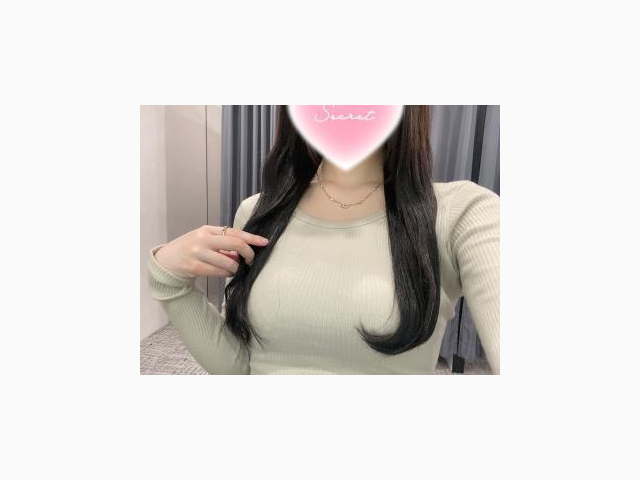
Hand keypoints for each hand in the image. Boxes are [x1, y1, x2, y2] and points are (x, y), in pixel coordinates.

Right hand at [153, 225, 268, 278]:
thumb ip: (222, 244)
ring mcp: (198, 253)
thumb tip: (243, 252)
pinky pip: (219, 272)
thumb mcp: (205, 241)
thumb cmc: (190, 250)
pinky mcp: (195, 267)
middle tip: (251, 260)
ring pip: (229, 262)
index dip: (252, 238)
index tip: (265, 242)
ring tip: (234, 269)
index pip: (235, 232)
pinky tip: (226, 273)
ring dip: (236, 268)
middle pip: (236, 244)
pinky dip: (227, 274)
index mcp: (207, 230)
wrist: (166, 261)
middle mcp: (203, 239)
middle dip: (248, 253)